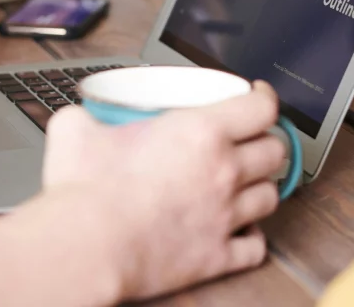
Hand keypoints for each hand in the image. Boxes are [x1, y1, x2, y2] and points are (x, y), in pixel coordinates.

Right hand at [43, 82, 283, 301]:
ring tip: (245, 183)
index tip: (259, 95)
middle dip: (267, 142)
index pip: (261, 108)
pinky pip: (256, 246)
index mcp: (201, 132)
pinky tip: (239, 228)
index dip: (265, 97)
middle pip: (275, 151)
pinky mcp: (216, 257)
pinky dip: (252, 236)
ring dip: (261, 186)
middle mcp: (223, 171)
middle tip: (250, 140)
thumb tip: (80, 117)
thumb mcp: (77, 128)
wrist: (85, 248)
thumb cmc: (86, 190)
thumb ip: (86, 115)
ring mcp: (225, 216)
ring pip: (271, 196)